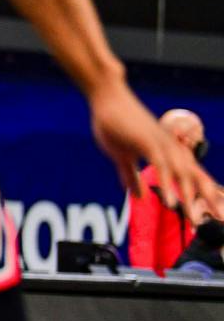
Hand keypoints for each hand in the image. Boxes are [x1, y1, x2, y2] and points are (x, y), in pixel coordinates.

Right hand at [93, 85, 222, 224]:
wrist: (108, 99)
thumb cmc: (114, 124)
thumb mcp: (122, 157)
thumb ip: (130, 177)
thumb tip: (138, 196)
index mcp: (167, 153)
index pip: (192, 177)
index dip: (203, 195)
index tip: (211, 214)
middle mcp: (171, 150)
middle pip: (196, 178)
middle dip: (208, 200)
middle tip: (218, 219)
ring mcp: (162, 146)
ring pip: (183, 176)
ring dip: (191, 199)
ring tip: (196, 220)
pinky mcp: (149, 144)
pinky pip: (163, 169)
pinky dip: (169, 187)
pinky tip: (172, 204)